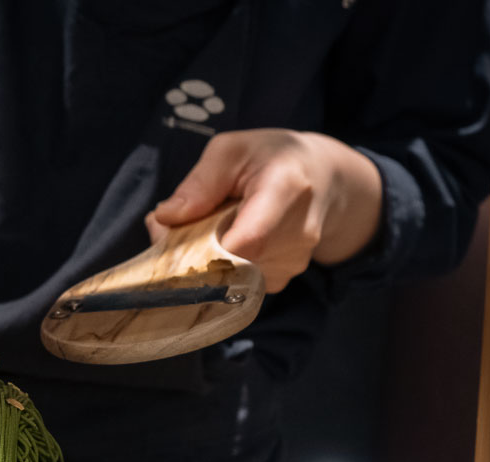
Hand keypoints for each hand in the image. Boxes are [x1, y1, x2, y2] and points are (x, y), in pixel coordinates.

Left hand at [148, 129, 382, 292]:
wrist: (324, 179)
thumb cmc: (271, 158)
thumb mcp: (231, 149)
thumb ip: (198, 182)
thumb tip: (164, 218)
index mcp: (286, 189)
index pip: (248, 239)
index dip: (206, 250)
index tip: (171, 237)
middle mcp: (298, 233)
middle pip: (231, 263)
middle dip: (192, 253)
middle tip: (176, 228)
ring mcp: (294, 262)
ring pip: (230, 277)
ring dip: (205, 260)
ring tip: (208, 229)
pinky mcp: (283, 279)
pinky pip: (238, 283)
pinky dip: (221, 268)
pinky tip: (226, 242)